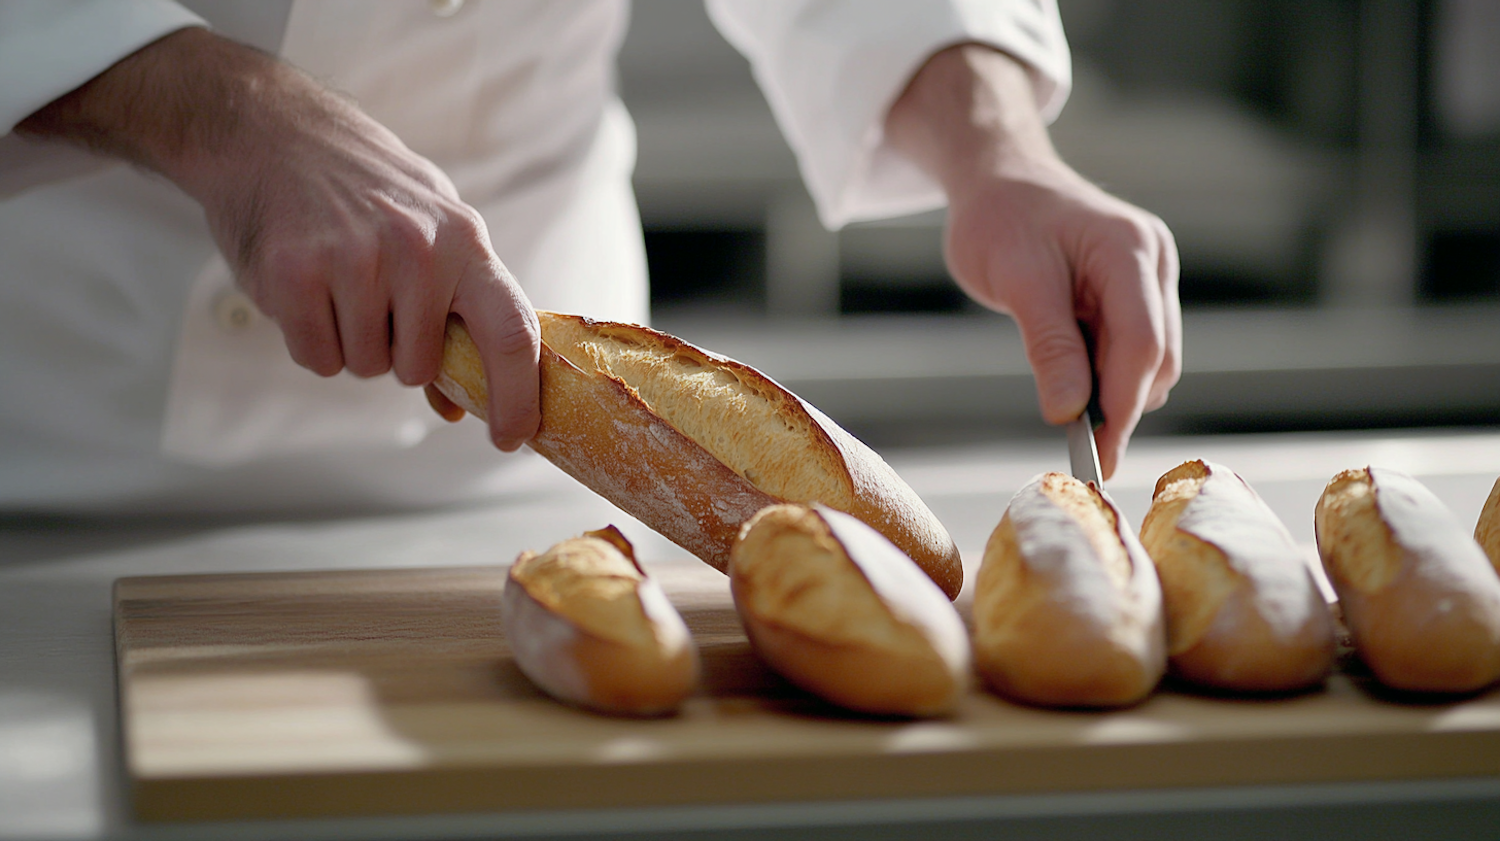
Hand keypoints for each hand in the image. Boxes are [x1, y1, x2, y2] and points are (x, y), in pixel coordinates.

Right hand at [18, 28, 538, 449]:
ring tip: (338, 283)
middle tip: (374, 300)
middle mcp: (416, 250)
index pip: (511, 332)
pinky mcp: (295, 273)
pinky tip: (306, 288)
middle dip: (395, 354)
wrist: (274, 131)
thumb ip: (457, 311)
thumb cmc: (367, 192)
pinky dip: (309, 339)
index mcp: (465, 242)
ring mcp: (354, 260)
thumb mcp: (433, 232)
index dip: (518, 397)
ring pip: (363, 367)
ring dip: (349, 344)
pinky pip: (316, 358)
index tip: (510, 438)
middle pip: (417, 369)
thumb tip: (460, 406)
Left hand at [886, 44, 1179, 477]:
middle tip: (1079, 449)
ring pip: (1150, 356)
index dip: (1122, 406)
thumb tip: (1071, 412)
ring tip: (1067, 406)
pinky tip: (1073, 379)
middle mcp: (1152, 260)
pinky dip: (1106, 372)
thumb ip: (1049, 345)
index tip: (1099, 457)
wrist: (998, 178)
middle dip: (1121, 404)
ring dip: (1114, 390)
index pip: (1142, 343)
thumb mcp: (1016, 281)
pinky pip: (1132, 344)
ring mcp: (1149, 274)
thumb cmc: (999, 218)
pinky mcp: (1133, 289)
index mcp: (1129, 250)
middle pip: (1156, 356)